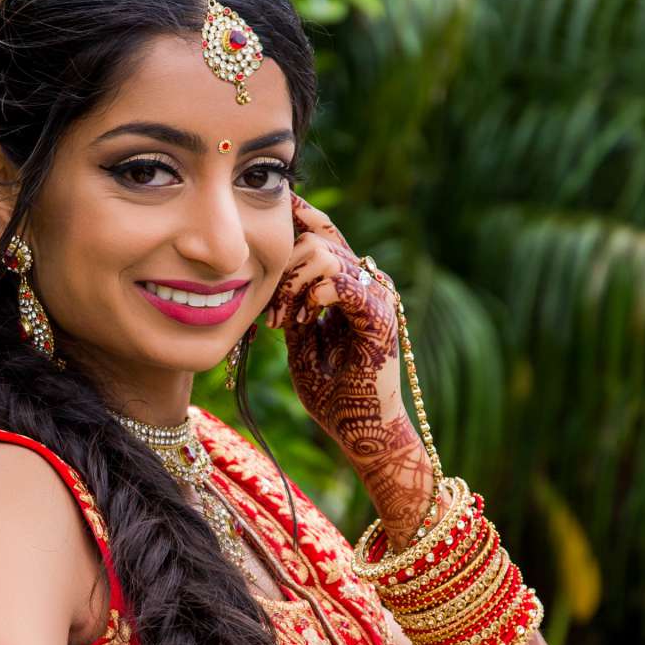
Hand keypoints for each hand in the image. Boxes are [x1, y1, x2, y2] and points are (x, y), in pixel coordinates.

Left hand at [270, 193, 400, 452]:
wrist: (359, 430)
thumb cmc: (329, 390)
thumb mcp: (298, 335)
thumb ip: (290, 301)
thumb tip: (264, 275)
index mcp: (349, 281)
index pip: (323, 231)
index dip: (296, 216)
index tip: (264, 214)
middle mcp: (367, 281)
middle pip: (319, 235)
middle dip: (282, 264)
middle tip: (269, 311)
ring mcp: (377, 296)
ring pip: (324, 254)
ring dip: (291, 285)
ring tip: (282, 323)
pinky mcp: (380, 318)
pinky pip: (344, 284)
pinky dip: (314, 296)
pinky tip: (300, 320)